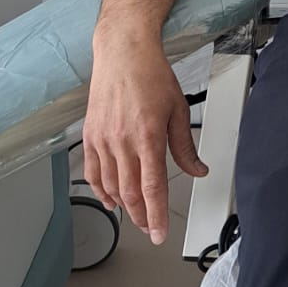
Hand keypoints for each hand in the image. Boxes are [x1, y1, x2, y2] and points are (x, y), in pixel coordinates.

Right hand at [82, 27, 207, 244]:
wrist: (123, 52)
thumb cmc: (151, 75)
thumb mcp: (178, 109)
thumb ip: (185, 146)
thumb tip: (197, 170)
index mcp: (148, 137)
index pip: (152, 188)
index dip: (156, 216)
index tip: (159, 234)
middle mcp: (122, 141)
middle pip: (129, 193)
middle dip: (140, 216)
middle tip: (149, 228)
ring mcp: (103, 139)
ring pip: (110, 186)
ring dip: (122, 205)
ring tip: (134, 214)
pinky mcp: (90, 135)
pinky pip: (92, 171)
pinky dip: (99, 189)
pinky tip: (108, 198)